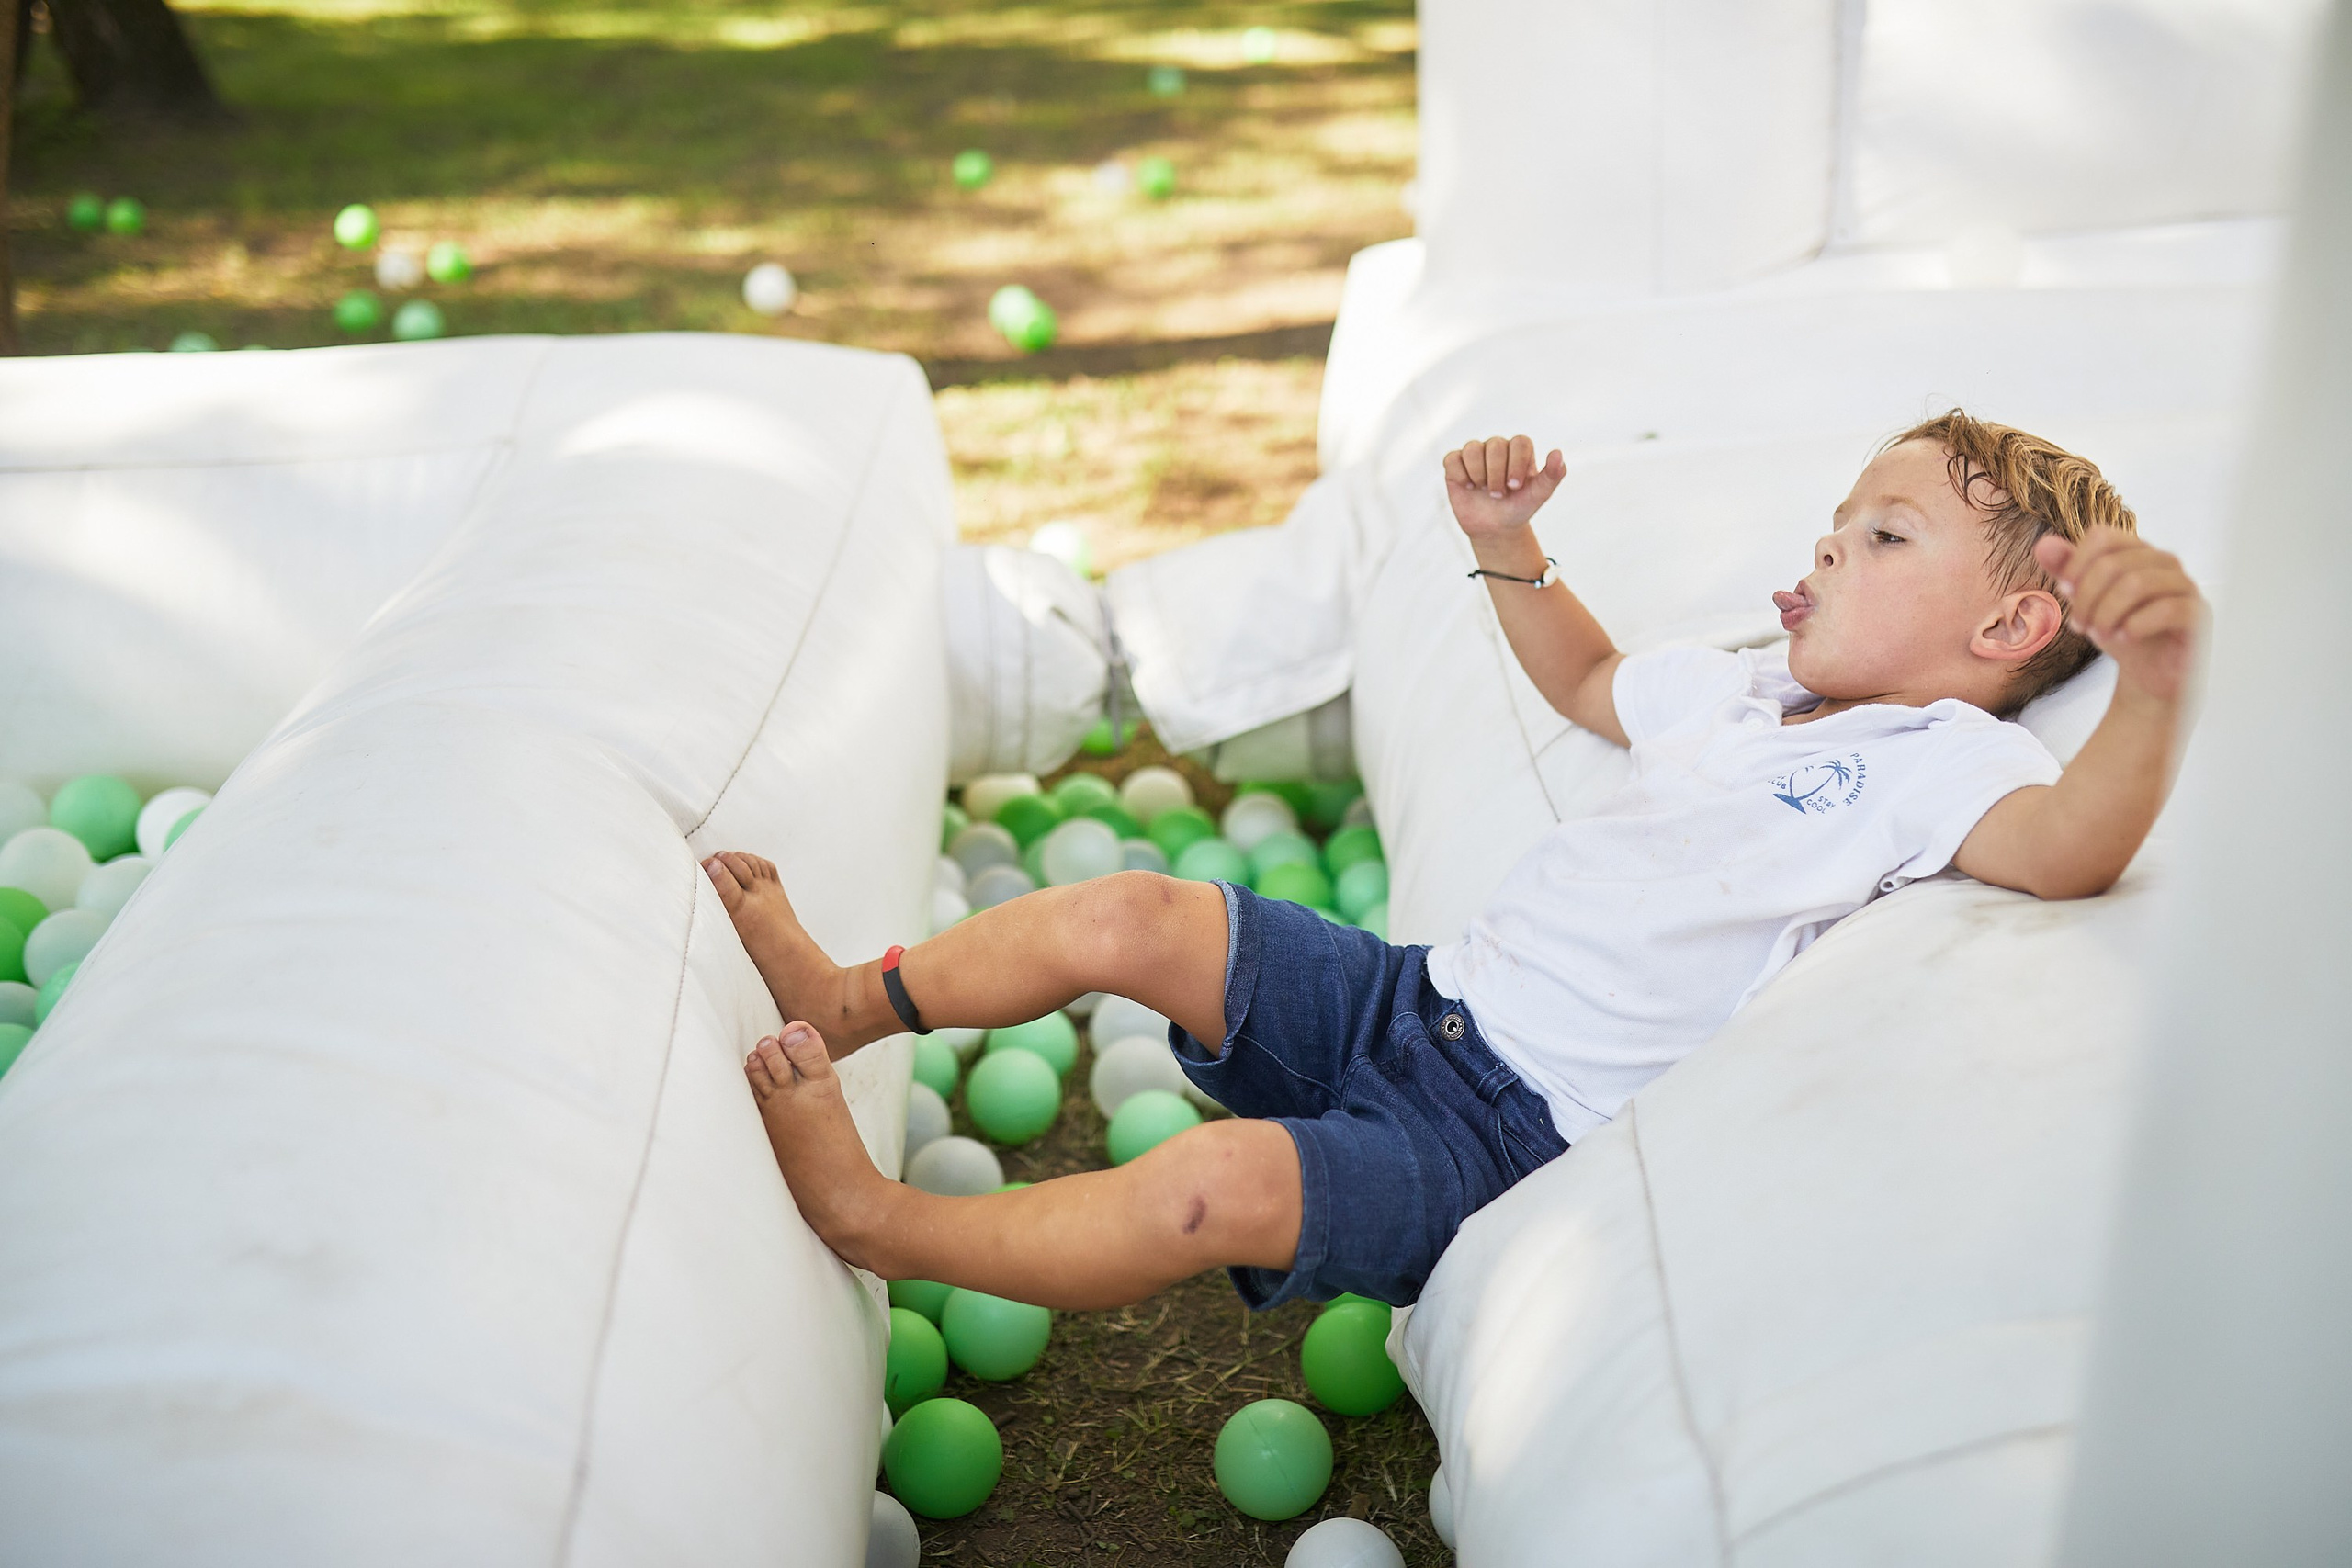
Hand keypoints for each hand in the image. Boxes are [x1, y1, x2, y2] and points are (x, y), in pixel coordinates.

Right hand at [1445, 435, 1565, 542]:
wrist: (1494, 528)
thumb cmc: (1517, 508)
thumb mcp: (1538, 495)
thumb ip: (1552, 475)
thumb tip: (1557, 453)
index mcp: (1519, 450)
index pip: (1519, 442)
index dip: (1517, 464)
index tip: (1515, 487)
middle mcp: (1497, 447)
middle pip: (1495, 445)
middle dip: (1497, 474)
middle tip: (1499, 494)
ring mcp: (1475, 454)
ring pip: (1472, 449)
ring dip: (1478, 474)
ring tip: (1483, 490)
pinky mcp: (1455, 464)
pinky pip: (1453, 459)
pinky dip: (1461, 476)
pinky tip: (1469, 487)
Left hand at [2035, 528, 2204, 703]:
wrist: (2147, 673)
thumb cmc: (2118, 630)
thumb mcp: (2085, 600)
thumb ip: (2067, 571)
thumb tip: (2044, 544)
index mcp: (2136, 551)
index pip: (2102, 536)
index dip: (2076, 564)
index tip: (2065, 592)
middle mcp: (2164, 562)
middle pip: (2114, 563)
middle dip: (2086, 598)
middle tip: (2079, 625)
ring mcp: (2184, 586)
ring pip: (2138, 583)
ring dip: (2107, 613)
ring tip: (2098, 634)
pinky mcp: (2198, 613)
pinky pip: (2168, 609)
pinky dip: (2136, 625)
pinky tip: (2123, 638)